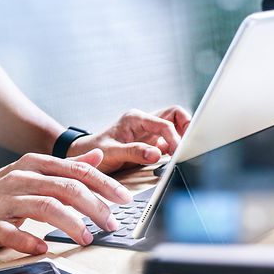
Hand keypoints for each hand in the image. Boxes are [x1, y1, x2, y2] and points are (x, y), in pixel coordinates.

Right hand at [0, 150, 132, 252]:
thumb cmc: (0, 189)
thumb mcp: (34, 170)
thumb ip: (67, 166)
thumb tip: (97, 156)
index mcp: (36, 164)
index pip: (77, 171)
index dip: (104, 184)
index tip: (124, 199)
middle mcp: (22, 179)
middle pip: (66, 189)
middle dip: (94, 207)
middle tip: (111, 224)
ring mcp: (5, 201)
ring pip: (45, 208)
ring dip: (70, 224)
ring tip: (86, 239)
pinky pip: (12, 232)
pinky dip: (29, 241)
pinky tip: (43, 249)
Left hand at [67, 105, 191, 173]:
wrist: (85, 156)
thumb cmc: (95, 151)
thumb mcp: (112, 152)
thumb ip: (134, 152)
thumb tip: (157, 154)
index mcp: (135, 119)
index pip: (164, 123)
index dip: (175, 137)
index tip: (178, 152)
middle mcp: (144, 122)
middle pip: (175, 115)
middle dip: (186, 127)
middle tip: (189, 145)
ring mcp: (149, 132)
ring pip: (175, 125)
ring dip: (182, 136)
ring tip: (184, 151)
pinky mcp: (151, 142)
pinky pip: (169, 140)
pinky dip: (175, 147)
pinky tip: (174, 158)